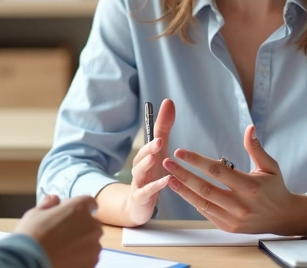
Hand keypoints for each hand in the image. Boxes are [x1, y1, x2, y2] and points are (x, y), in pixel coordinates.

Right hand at [15, 194, 102, 267]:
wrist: (31, 262)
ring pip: (91, 242)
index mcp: (79, 208)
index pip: (89, 202)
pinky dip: (82, 258)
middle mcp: (91, 225)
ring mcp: (94, 246)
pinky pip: (90, 257)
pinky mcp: (93, 263)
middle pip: (92, 223)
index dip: (80, 208)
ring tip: (64, 249)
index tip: (70, 215)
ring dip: (82, 243)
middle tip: (64, 234)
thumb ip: (49, 204)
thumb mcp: (35, 213)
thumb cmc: (33, 234)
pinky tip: (66, 259)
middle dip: (81, 226)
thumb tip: (55, 199)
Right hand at [121, 98, 176, 225]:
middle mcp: (139, 167)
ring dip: (146, 165)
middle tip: (159, 140)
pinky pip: (146, 192)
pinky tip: (166, 181)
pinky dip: (155, 187)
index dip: (154, 128)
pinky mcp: (140, 198)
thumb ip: (163, 129)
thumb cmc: (151, 174)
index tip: (162, 118)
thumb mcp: (159, 151)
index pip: (149, 140)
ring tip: (155, 158)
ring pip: (139, 172)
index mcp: (145, 155)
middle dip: (149, 147)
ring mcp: (138, 182)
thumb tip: (168, 102)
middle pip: (141, 156)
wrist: (138, 204)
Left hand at [162, 125, 306, 236]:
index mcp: (250, 187)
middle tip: (167, 163)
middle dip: (183, 174)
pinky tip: (182, 191)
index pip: (217, 171)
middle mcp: (240, 204)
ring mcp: (233, 218)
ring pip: (202, 203)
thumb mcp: (270, 167)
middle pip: (205, 188)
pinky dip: (193, 201)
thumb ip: (256, 149)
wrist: (282, 218)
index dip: (197, 161)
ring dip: (183, 190)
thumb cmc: (275, 188)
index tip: (181, 152)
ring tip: (168, 177)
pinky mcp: (228, 227)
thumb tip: (249, 128)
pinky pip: (206, 213)